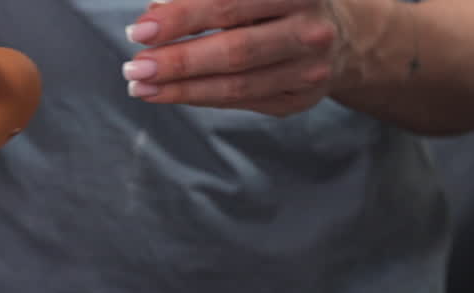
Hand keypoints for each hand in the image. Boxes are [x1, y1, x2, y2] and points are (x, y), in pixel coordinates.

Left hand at [122, 0, 348, 116]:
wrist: (340, 34)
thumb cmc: (275, 3)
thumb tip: (154, 14)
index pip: (228, 3)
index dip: (181, 17)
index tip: (140, 30)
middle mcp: (310, 28)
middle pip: (234, 49)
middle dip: (177, 60)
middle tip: (134, 67)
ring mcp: (309, 68)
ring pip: (237, 84)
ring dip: (182, 88)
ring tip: (140, 86)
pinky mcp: (300, 98)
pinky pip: (242, 102)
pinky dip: (201, 98)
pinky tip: (169, 93)